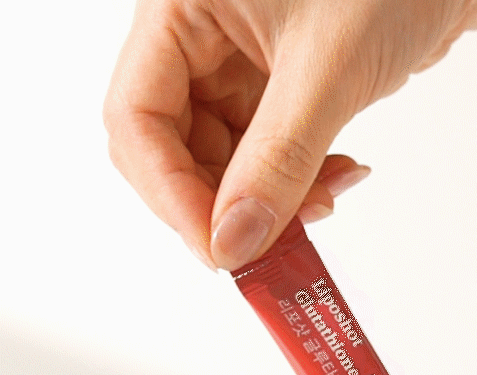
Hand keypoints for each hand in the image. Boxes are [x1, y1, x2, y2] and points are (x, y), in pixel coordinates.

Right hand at [103, 0, 472, 269]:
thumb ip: (279, 159)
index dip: (171, 194)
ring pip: (225, 164)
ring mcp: (234, 70)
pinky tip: (338, 177)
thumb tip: (235, 241)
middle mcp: (197, 41)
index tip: (218, 249)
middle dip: (227, 205)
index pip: (138, 118)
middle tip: (272, 240)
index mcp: (181, 8)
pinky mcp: (272, 93)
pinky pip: (265, 159)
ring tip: (325, 200)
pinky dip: (298, 182)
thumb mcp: (328, 68)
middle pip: (175, 151)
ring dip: (271, 200)